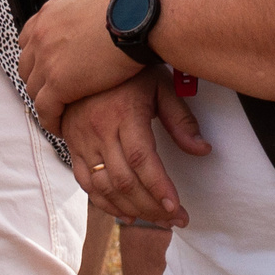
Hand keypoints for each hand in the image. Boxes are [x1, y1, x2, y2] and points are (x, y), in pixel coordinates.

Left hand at [18, 0, 144, 134]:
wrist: (139, 19)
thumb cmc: (127, 3)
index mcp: (50, 13)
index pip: (29, 39)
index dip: (39, 54)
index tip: (50, 65)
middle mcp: (42, 35)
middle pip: (27, 65)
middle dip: (38, 78)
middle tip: (54, 90)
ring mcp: (47, 60)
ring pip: (34, 89)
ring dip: (45, 101)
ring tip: (58, 111)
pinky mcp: (58, 84)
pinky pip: (45, 109)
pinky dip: (50, 120)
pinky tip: (61, 126)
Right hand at [63, 71, 208, 227]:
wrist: (87, 55)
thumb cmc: (131, 71)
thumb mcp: (161, 85)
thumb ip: (181, 119)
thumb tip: (202, 149)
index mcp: (124, 112)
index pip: (141, 159)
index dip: (158, 187)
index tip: (177, 208)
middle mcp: (99, 129)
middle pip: (123, 180)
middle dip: (151, 207)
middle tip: (176, 219)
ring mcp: (82, 139)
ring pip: (104, 187)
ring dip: (132, 210)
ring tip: (158, 220)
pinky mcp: (72, 145)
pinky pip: (85, 183)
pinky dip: (105, 204)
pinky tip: (127, 214)